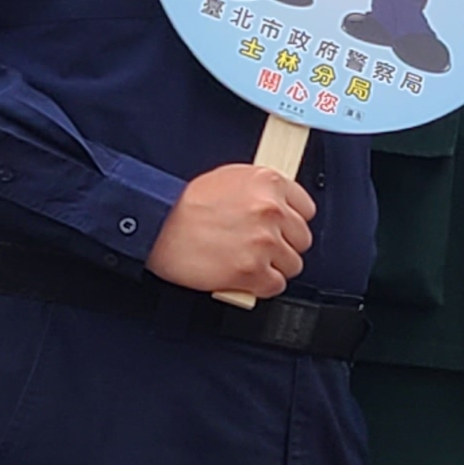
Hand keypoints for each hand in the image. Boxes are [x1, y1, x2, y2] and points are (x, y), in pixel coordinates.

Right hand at [146, 164, 314, 298]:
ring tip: (249, 261)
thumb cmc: (185, 205)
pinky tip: (245, 277)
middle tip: (260, 247)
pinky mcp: (252, 270)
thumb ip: (262, 191)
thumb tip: (283, 205)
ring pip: (292, 264)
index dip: (291, 222)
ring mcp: (264, 242)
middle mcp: (271, 210)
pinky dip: (261, 286)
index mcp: (269, 183)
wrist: (156, 226)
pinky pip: (275, 285)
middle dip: (283, 245)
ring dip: (273, 267)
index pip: (307, 209)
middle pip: (302, 239)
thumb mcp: (230, 179)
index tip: (281, 228)